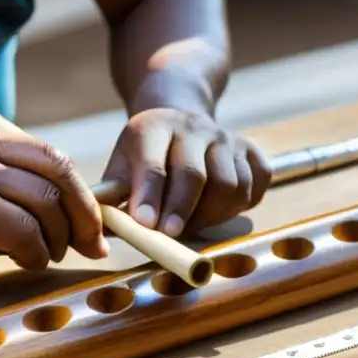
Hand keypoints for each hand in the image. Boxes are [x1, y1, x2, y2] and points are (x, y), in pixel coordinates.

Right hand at [0, 128, 108, 274]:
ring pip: (45, 208)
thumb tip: (77, 219)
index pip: (56, 160)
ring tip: (48, 254)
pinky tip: (28, 260)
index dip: (84, 194)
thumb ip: (20, 187)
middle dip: (83, 217)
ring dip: (57, 239)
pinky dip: (36, 253)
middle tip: (89, 244)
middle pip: (59, 180)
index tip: (95, 223)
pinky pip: (25, 234)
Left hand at [100, 108, 270, 237]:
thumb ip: (113, 197)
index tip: (145, 224)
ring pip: (229, 184)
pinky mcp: (250, 151)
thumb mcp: (121, 165)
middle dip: (181, 210)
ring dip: (211, 214)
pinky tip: (219, 210)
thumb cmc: (145, 155)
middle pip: (194, 175)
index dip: (150, 196)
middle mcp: (194, 128)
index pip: (153, 164)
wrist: (179, 122)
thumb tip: (101, 233)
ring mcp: (226, 138)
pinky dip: (240, 205)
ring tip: (191, 224)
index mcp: (155, 128)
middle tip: (170, 235)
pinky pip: (255, 185)